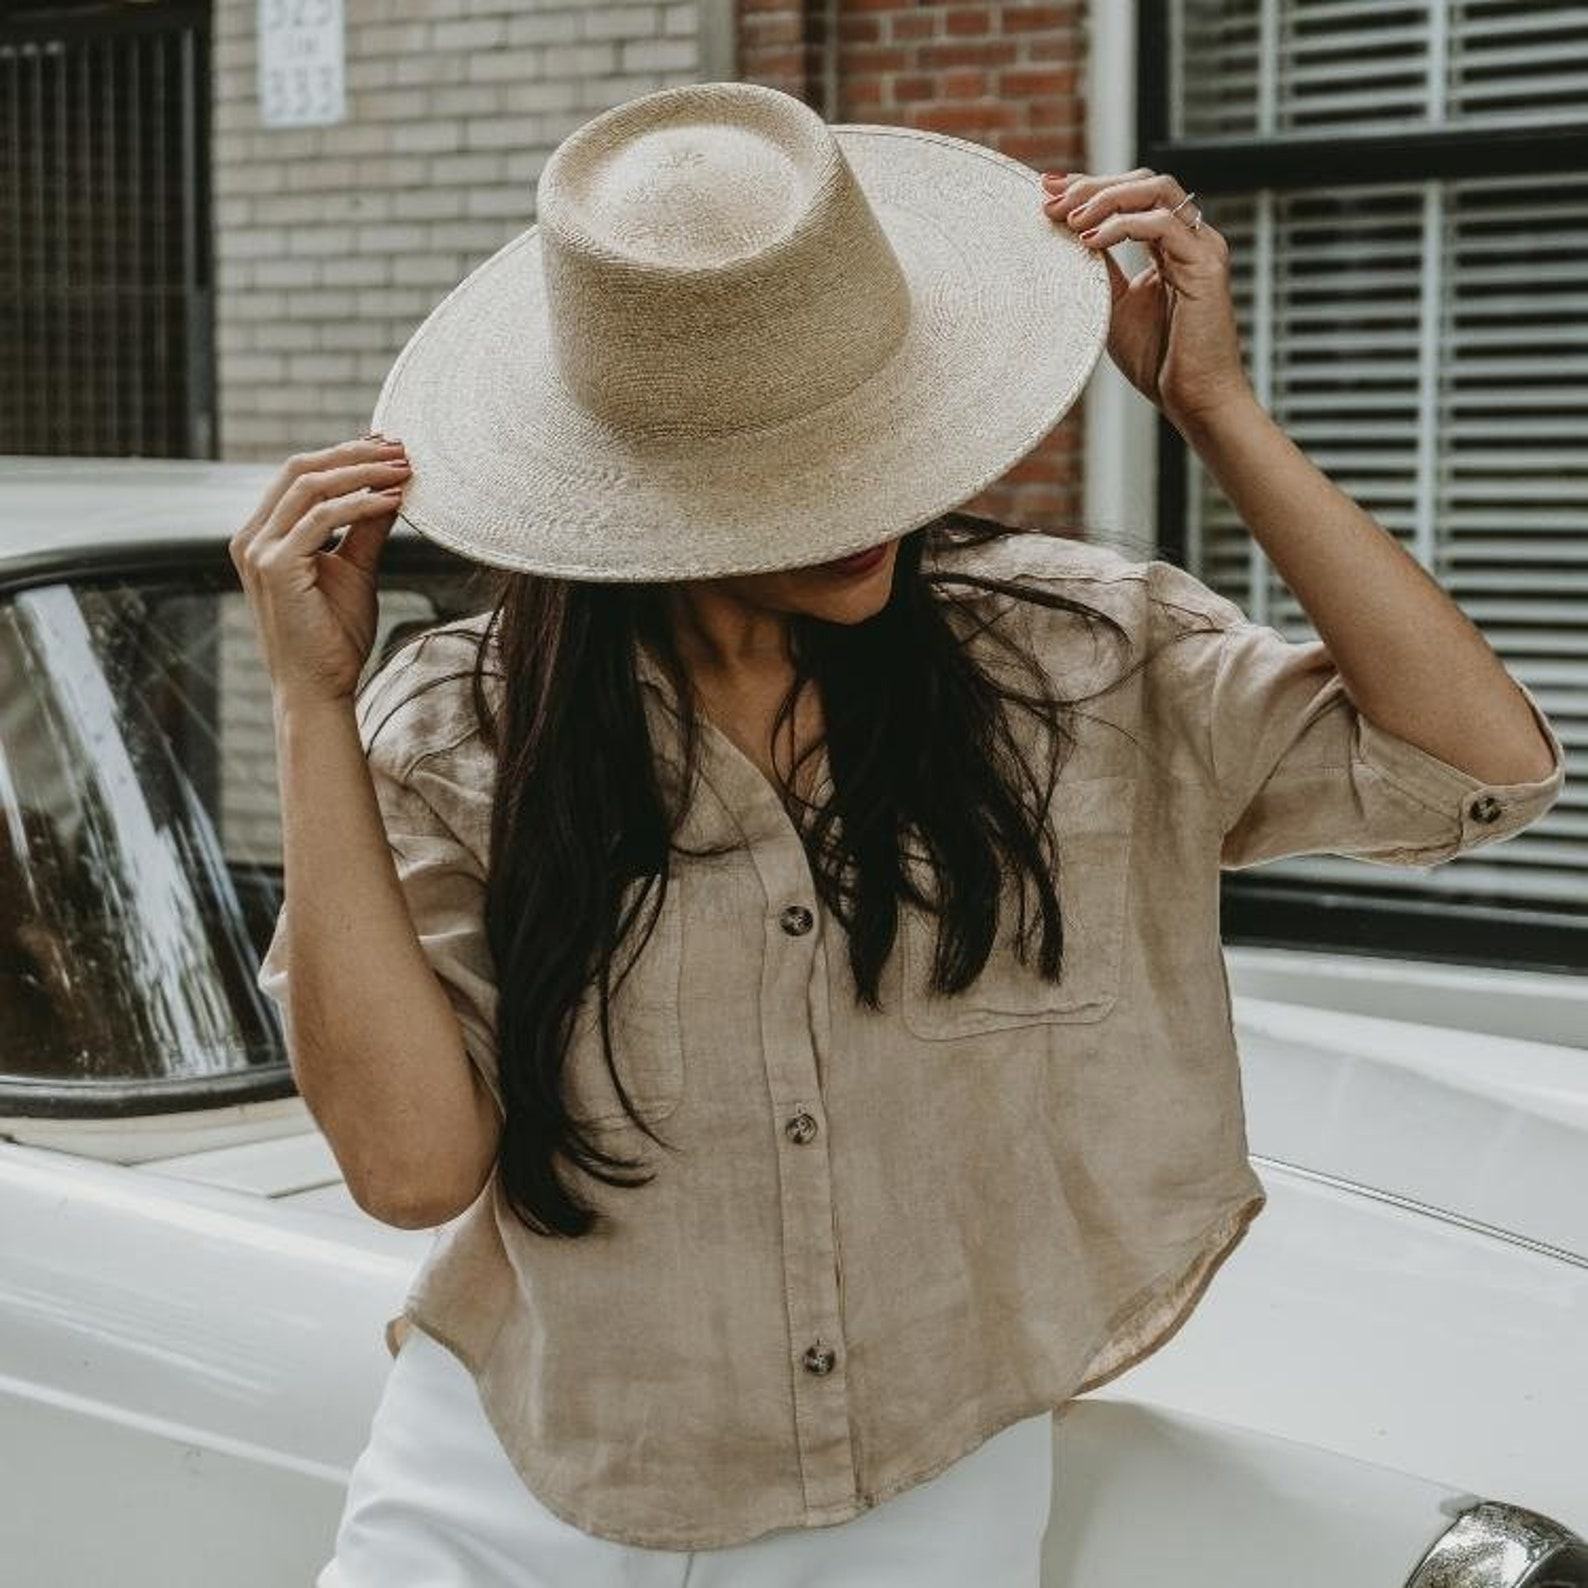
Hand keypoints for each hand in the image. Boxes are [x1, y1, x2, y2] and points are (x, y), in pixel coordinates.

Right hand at [231, 433, 410, 708]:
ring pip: (309, 486)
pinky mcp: (275, 567)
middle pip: (301, 469)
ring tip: (405, 469)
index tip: (388, 447)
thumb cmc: (334, 637)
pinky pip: (321, 518)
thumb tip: (390, 490)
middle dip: (354, 454)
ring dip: (362, 472)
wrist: (319, 688)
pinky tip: (394, 501)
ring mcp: (257, 551)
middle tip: (401, 448)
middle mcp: (251, 537)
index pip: (300, 475)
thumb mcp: (355, 571)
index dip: (344, 455)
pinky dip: (360, 504)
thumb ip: (365, 530)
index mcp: (263, 535)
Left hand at [1041, 167, 1256, 430]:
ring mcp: (1202, 248)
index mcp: (1170, 245)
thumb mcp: (1113, 306)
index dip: (1090, 186)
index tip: (1048, 190)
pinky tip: (1090, 241)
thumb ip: (1099, 269)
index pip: (1132, 195)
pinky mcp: (1206, 265)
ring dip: (1105, 198)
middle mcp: (1190, 238)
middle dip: (1093, 185)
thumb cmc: (1159, 361)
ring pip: (1155, 192)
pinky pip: (1163, 225)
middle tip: (1051, 198)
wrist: (1195, 400)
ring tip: (1069, 219)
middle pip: (1143, 182)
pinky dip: (1123, 225)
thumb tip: (1064, 237)